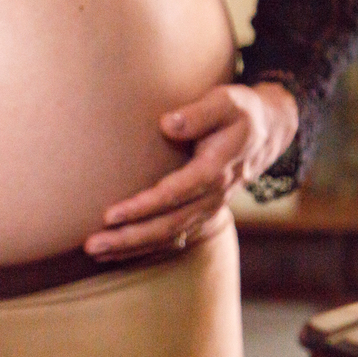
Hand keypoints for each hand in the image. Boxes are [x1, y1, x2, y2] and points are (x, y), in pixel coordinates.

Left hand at [85, 81, 297, 260]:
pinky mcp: (200, 214)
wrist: (266, 132)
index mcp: (215, 169)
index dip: (142, 207)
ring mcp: (207, 209)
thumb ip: (198, 113)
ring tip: (95, 252)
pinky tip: (114, 254)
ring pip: (167, 236)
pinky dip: (143, 248)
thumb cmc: (238, 112)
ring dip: (130, 247)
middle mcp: (212, 196)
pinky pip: (171, 237)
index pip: (174, 194)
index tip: (109, 215)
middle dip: (128, 237)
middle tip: (91, 245)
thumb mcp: (226, 102)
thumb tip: (167, 123)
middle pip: (167, 224)